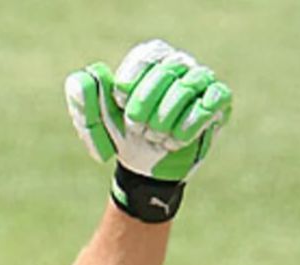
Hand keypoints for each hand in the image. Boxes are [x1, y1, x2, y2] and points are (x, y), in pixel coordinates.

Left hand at [65, 39, 231, 220]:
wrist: (145, 170)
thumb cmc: (123, 137)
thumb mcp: (97, 122)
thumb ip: (84, 98)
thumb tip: (81, 79)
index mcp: (149, 58)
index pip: (143, 61)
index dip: (130, 93)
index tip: (124, 113)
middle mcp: (177, 62)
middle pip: (166, 72)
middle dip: (146, 110)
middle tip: (140, 131)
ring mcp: (200, 80)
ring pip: (188, 87)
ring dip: (165, 121)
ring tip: (157, 138)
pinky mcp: (218, 100)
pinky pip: (212, 101)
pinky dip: (190, 125)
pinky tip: (176, 141)